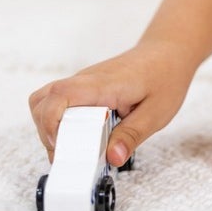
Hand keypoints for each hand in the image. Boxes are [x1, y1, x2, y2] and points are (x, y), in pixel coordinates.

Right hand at [29, 43, 189, 164]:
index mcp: (103, 85)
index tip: (60, 147)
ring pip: (47, 100)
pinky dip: (62, 121)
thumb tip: (113, 158)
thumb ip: (132, 136)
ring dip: (51, 126)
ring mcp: (84, 82)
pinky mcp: (86, 88)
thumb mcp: (156, 113)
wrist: (169, 52)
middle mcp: (86, 80)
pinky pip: (61, 102)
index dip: (50, 123)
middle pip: (42, 100)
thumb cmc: (165, 77)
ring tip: (73, 147)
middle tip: (68, 154)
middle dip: (46, 131)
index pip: (59, 96)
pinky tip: (83, 136)